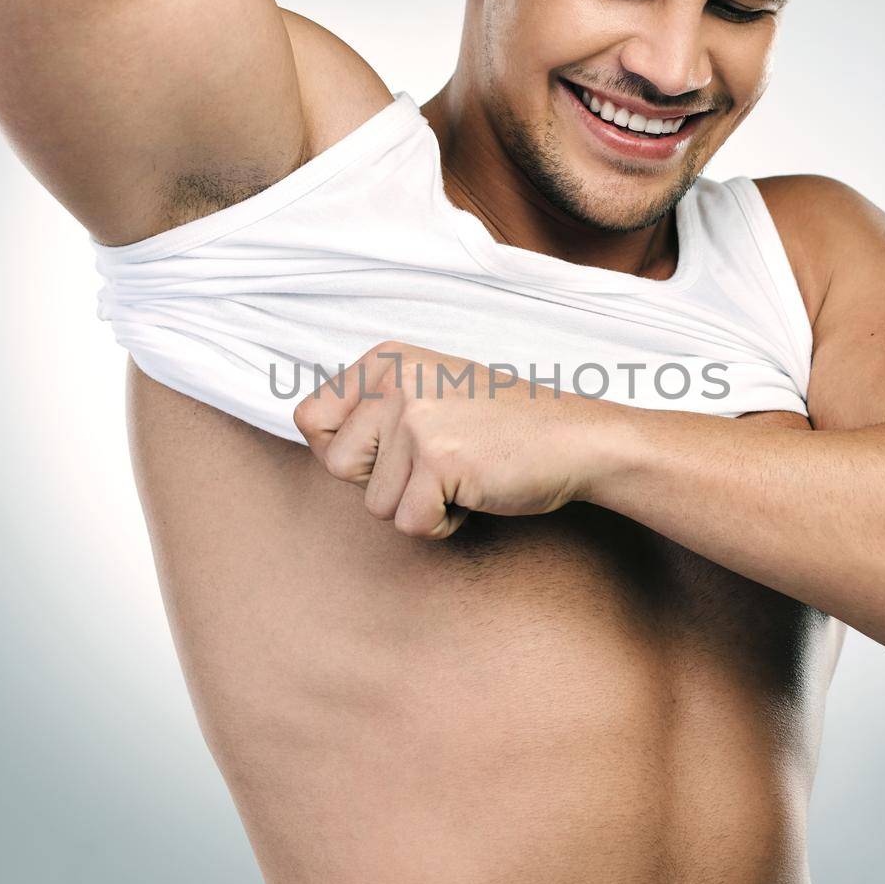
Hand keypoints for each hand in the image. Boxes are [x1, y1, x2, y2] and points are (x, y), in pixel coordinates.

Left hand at [292, 340, 602, 538]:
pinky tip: (474, 492)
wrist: (575, 440)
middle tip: (437, 464)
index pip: (309, 419)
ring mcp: (415, 418)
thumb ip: (373, 408)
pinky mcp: (438, 461)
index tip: (391, 454)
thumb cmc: (501, 428)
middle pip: (338, 467)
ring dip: (418, 505)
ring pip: (373, 504)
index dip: (345, 453)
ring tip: (461, 474)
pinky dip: (443, 524)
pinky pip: (409, 524)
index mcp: (385, 359)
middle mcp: (394, 381)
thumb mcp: (429, 394)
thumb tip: (311, 435)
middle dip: (383, 484)